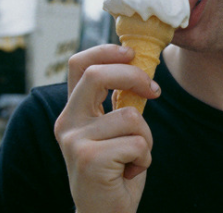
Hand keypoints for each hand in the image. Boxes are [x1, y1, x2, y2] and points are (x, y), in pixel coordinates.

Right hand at [54, 45, 160, 212]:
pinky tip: (131, 171)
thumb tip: (140, 66)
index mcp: (74, 110)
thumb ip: (118, 101)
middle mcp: (68, 122)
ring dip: (146, 137)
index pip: (79, 64)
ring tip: (135, 156)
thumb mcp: (113, 128)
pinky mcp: (90, 160)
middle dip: (134, 76)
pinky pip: (136, 142)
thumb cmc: (116, 167)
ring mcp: (75, 141)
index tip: (132, 53)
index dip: (106, 51)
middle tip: (154, 90)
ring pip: (131, 116)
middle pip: (98, 75)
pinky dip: (145, 157)